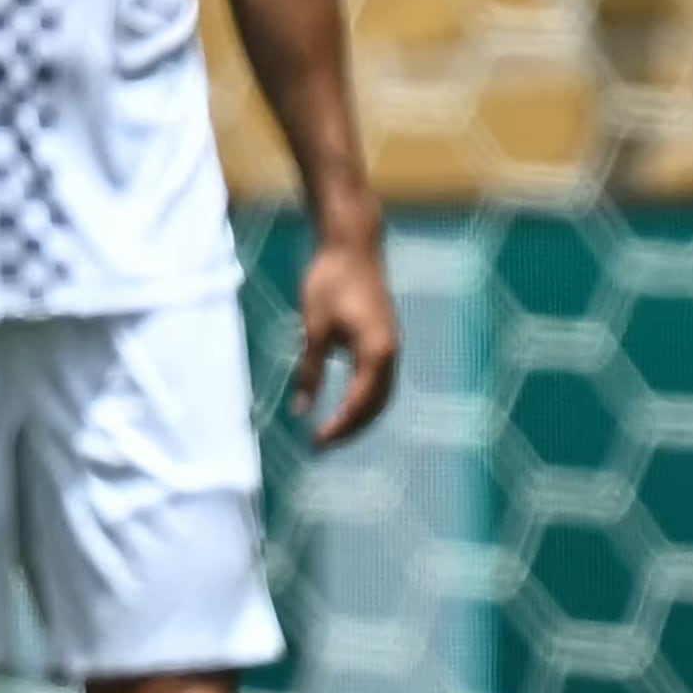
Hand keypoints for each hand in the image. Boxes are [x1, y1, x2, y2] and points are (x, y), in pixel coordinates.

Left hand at [290, 227, 401, 447]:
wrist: (352, 248)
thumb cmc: (330, 283)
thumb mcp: (314, 330)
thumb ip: (311, 372)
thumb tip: (301, 409)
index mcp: (376, 353)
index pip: (359, 403)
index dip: (339, 427)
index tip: (316, 443)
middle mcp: (391, 353)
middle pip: (376, 405)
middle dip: (351, 428)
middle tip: (322, 445)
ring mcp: (391, 346)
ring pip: (381, 394)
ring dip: (360, 416)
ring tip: (332, 431)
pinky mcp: (385, 339)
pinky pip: (379, 379)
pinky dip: (364, 398)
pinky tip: (344, 405)